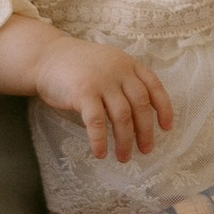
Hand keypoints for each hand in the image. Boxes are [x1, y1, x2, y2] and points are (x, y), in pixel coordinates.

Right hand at [35, 31, 174, 163]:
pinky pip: (96, 121)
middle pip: (140, 105)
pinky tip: (100, 153)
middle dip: (145, 131)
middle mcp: (118, 71)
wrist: (46, 57)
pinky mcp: (83, 92)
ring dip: (124, 140)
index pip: (154, 87)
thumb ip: (125, 81)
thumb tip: (141, 116)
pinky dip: (100, 140)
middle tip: (146, 150)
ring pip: (122, 116)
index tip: (166, 128)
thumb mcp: (108, 64)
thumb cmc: (78, 66)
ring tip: (123, 157)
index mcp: (128, 64)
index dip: (164, 108)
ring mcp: (101, 81)